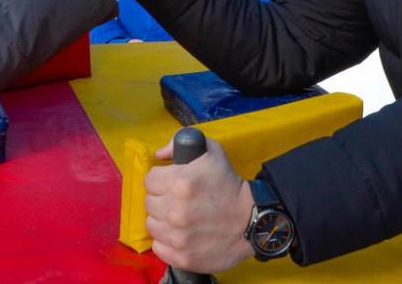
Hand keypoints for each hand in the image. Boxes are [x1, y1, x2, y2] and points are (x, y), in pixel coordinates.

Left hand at [144, 136, 254, 272]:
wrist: (252, 219)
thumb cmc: (229, 184)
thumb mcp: (211, 151)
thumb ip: (179, 142)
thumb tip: (158, 155)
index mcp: (180, 183)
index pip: (149, 180)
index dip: (161, 179)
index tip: (172, 183)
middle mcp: (175, 211)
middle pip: (149, 202)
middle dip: (162, 198)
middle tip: (178, 200)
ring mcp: (178, 237)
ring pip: (151, 225)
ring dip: (162, 220)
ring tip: (180, 217)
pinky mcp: (182, 257)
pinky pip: (158, 246)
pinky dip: (166, 241)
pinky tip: (181, 234)